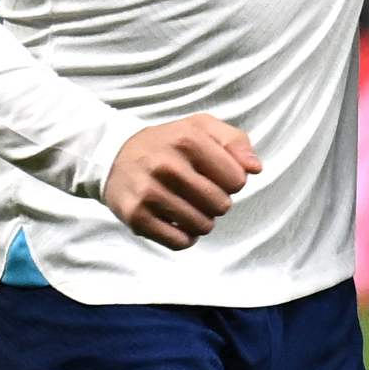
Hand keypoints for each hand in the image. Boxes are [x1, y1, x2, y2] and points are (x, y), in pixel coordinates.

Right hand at [101, 115, 260, 250]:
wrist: (113, 156)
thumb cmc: (168, 143)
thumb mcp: (201, 127)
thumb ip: (235, 142)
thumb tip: (255, 169)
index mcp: (187, 139)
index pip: (237, 180)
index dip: (232, 181)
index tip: (216, 176)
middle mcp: (167, 165)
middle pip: (221, 205)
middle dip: (217, 202)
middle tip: (201, 193)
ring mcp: (149, 192)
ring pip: (203, 226)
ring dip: (202, 221)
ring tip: (189, 206)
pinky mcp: (136, 217)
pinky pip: (180, 242)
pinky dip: (185, 237)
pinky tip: (177, 222)